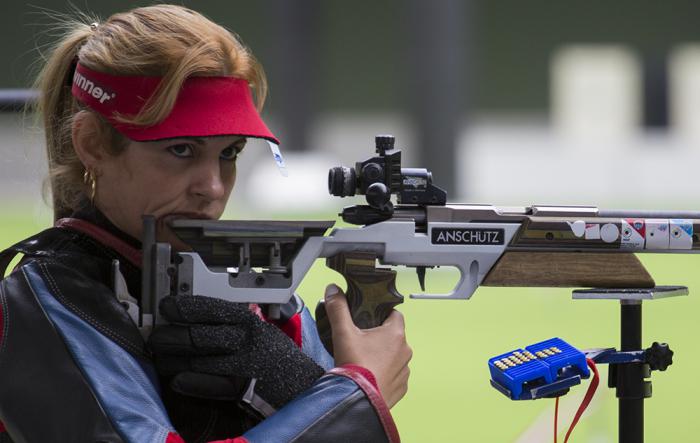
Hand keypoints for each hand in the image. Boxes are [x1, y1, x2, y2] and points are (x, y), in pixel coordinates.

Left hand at [148, 295, 324, 410]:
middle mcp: (247, 341)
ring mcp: (244, 366)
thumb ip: (236, 324)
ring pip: (199, 360)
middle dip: (171, 336)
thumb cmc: (280, 360)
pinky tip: (177, 380)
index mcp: (251, 323)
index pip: (213, 309)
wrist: (304, 388)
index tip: (167, 306)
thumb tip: (199, 319)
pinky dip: (191, 382)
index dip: (186, 307)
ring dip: (174, 360)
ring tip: (161, 360)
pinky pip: (210, 384)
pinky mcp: (242, 389)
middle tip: (157, 337)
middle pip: (199, 335)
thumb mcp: (262, 332)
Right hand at [323, 284, 411, 407]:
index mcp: (395, 333)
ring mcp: (404, 370)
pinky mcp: (400, 387)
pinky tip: (369, 375)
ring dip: (383, 356)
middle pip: (393, 335)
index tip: (368, 318)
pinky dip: (384, 374)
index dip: (381, 313)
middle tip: (360, 340)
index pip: (394, 314)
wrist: (358, 400)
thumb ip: (338, 308)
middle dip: (379, 336)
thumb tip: (334, 291)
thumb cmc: (355, 367)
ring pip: (394, 356)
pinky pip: (394, 375)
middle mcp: (405, 351)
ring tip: (363, 360)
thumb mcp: (343, 332)